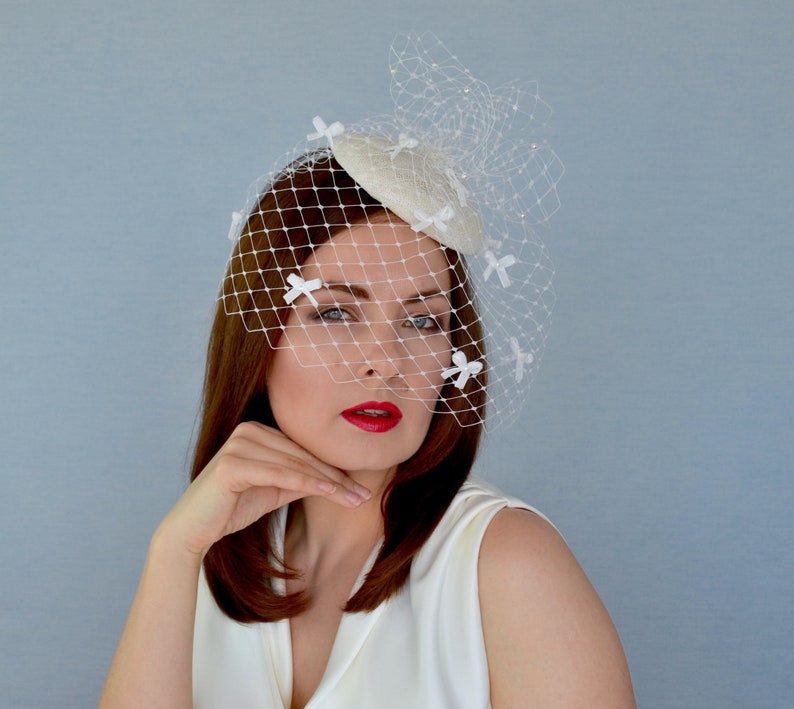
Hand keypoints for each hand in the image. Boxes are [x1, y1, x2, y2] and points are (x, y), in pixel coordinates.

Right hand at [157, 421, 369, 560]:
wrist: (193, 529)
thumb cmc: (232, 507)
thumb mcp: (275, 489)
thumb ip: (301, 479)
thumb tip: (338, 479)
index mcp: (257, 431)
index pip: (304, 450)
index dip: (334, 468)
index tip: (361, 488)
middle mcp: (248, 430)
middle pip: (303, 455)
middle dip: (337, 477)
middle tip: (364, 495)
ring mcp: (239, 444)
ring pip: (296, 464)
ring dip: (328, 482)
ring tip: (354, 499)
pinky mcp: (232, 463)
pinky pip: (280, 474)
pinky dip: (307, 483)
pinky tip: (329, 492)